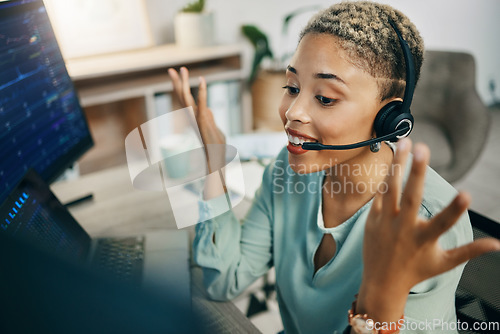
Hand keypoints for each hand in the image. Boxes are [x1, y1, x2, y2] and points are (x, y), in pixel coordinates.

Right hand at [168, 67, 225, 171]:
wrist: (214, 163)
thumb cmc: (216, 150)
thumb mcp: (214, 130)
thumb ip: (211, 118)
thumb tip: (208, 109)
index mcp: (194, 119)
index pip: (186, 101)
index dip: (180, 88)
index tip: (176, 76)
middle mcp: (193, 118)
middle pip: (183, 97)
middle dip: (178, 83)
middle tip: (171, 69)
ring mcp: (196, 120)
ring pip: (188, 99)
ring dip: (185, 83)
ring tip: (182, 69)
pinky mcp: (203, 121)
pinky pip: (202, 103)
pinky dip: (202, 92)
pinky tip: (202, 80)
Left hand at [356, 138, 499, 322]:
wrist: (381, 282)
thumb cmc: (417, 271)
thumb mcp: (444, 263)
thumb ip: (469, 250)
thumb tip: (498, 244)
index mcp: (423, 240)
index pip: (443, 224)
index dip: (455, 210)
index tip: (467, 194)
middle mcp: (403, 229)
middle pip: (411, 197)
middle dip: (417, 172)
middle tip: (423, 148)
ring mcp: (384, 222)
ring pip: (390, 189)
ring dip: (397, 164)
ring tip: (405, 142)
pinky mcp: (371, 218)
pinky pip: (379, 193)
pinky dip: (386, 176)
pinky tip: (393, 157)